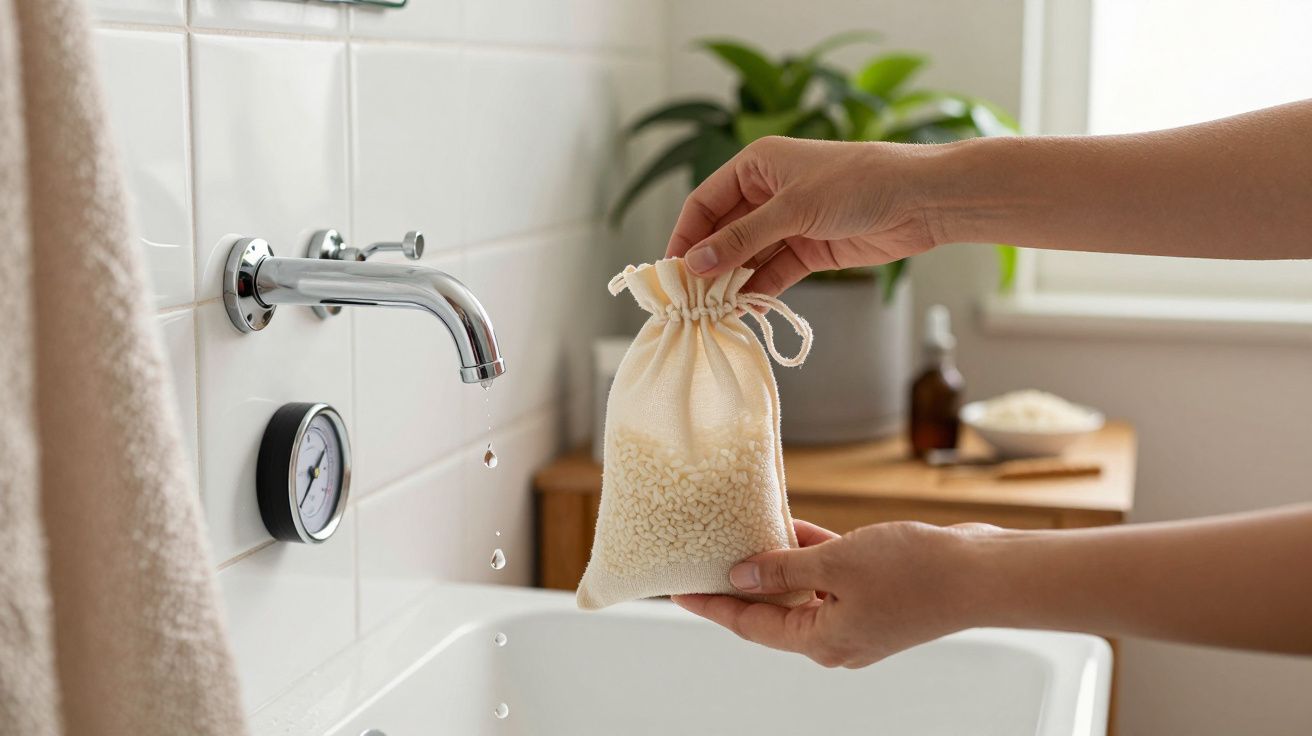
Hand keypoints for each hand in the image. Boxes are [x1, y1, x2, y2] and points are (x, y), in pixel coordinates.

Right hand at [664, 136, 940, 295]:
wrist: (920, 200)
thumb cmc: (857, 184)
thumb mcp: (793, 209)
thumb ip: (743, 238)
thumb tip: (696, 264)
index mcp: (757, 165)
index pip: (705, 202)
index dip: (686, 236)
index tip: (672, 271)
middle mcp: (768, 192)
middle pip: (724, 232)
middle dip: (708, 264)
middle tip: (689, 299)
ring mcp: (790, 222)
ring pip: (748, 256)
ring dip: (732, 282)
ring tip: (713, 311)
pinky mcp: (811, 248)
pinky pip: (774, 272)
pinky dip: (759, 290)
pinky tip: (746, 309)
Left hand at [672, 519, 1000, 667]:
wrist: (983, 573)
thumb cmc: (917, 573)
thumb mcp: (836, 564)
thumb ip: (783, 568)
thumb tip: (741, 573)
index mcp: (820, 640)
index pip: (748, 624)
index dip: (711, 604)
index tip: (678, 588)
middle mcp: (834, 635)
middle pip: (770, 610)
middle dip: (738, 583)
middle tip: (702, 556)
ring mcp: (857, 616)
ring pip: (801, 589)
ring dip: (774, 563)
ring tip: (737, 534)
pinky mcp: (876, 594)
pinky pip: (829, 575)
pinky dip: (809, 554)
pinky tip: (788, 525)